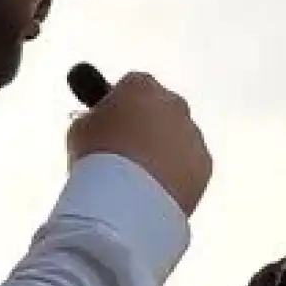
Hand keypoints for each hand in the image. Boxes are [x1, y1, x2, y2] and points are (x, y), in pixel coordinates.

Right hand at [66, 71, 212, 216]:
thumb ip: (93, 118)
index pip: (133, 85)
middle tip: (127, 149)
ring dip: (163, 150)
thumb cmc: (98, 160)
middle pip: (160, 108)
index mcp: (140, 87)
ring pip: (177, 138)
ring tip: (138, 178)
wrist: (125, 200)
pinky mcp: (204, 164)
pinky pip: (189, 165)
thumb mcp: (81, 129)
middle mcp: (172, 104)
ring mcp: (192, 134)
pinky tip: (154, 189)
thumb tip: (99, 122)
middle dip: (147, 124)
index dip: (121, 103)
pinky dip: (177, 174)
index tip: (112, 120)